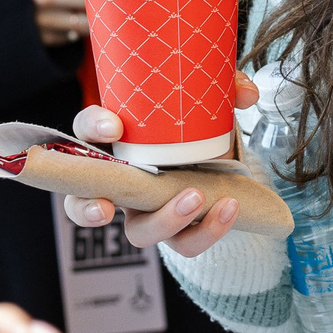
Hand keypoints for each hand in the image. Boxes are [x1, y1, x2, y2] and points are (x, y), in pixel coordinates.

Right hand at [59, 71, 261, 257]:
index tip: (113, 127)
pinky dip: (206, 231)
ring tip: (196, 198)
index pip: (85, 131)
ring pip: (138, 232)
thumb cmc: (192, 129)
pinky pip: (183, 244)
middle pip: (86, 201)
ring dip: (165, 219)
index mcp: (113, 142)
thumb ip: (223, 89)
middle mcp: (119, 182)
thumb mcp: (202, 103)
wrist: (218, 168)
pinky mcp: (176, 232)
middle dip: (92, 207)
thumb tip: (246, 92)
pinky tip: (228, 210)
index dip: (93, 129)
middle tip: (112, 203)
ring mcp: (145, 212)